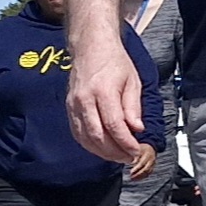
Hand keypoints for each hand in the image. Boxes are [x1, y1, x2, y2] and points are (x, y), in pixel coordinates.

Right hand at [65, 29, 146, 164]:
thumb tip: (137, 129)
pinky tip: (102, 149)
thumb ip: (134, 107)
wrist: (91, 47)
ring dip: (102, 152)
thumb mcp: (133, 81)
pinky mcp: (69, 108)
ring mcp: (73, 105)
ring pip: (85, 137)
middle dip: (115, 152)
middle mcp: (85, 100)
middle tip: (129, 158)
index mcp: (103, 91)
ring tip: (118, 157)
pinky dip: (89, 145)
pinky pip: (77, 132)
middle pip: (98, 135)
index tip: (136, 151)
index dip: (126, 142)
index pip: (114, 125)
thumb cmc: (115, 62)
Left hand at [125, 142, 157, 180]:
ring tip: (132, 178)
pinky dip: (142, 177)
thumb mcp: (138, 148)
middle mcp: (151, 160)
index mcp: (147, 154)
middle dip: (138, 173)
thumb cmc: (142, 149)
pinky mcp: (152, 167)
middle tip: (131, 175)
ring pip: (147, 172)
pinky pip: (148, 173)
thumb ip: (133, 152)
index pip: (142, 162)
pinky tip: (137, 178)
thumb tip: (125, 157)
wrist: (151, 149)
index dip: (137, 167)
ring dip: (140, 176)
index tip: (131, 170)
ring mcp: (152, 164)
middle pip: (146, 168)